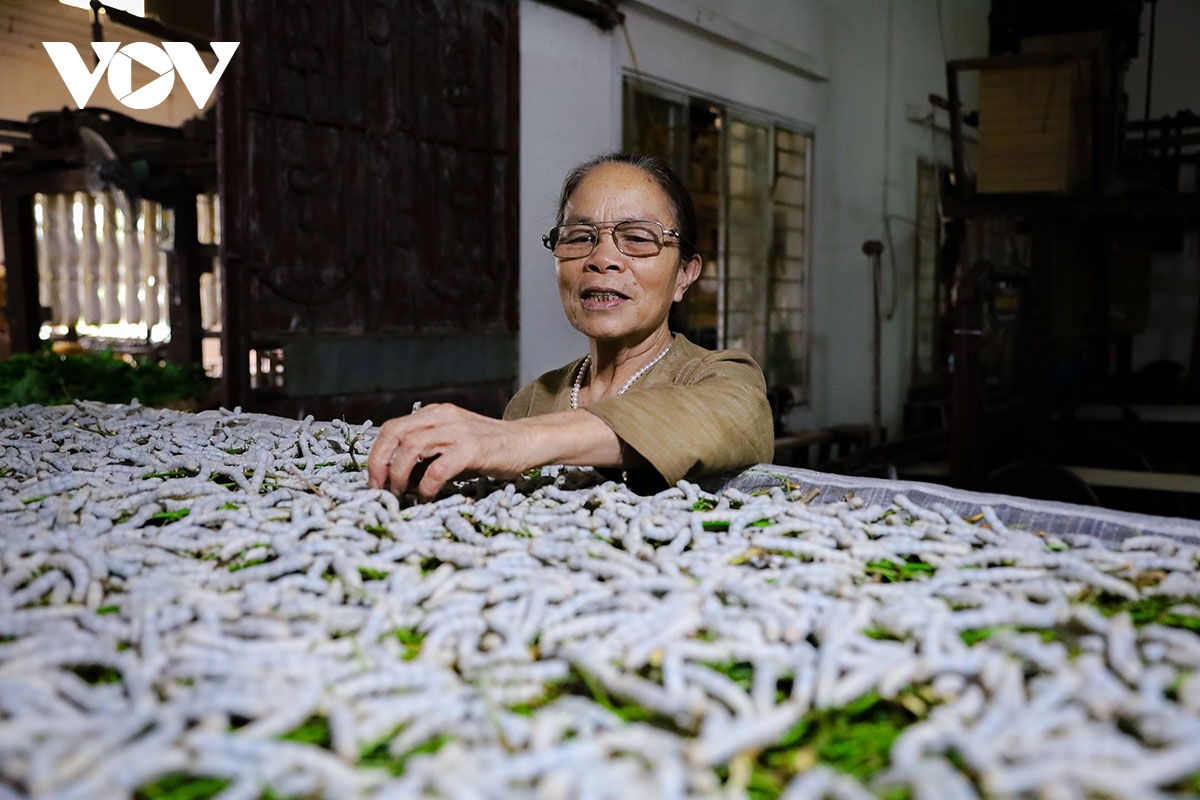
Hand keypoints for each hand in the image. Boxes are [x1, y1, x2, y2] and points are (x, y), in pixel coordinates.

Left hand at [366, 403, 534, 500]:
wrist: (526, 442)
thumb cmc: (489, 448)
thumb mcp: (453, 441)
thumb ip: (428, 451)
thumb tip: (398, 477)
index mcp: (434, 413)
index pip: (392, 428)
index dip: (376, 454)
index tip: (373, 479)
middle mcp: (443, 416)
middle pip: (395, 433)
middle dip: (379, 463)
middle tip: (379, 488)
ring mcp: (458, 431)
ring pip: (411, 448)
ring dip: (399, 475)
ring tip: (402, 494)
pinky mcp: (472, 448)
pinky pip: (438, 468)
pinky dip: (426, 486)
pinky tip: (426, 497)